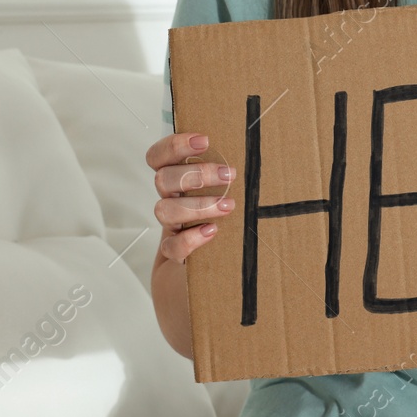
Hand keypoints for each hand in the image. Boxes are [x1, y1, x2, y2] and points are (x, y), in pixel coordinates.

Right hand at [145, 132, 237, 263]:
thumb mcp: (222, 191)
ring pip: (164, 210)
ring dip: (197, 205)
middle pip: (163, 179)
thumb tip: (257, 152)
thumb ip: (226, 173)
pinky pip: (172, 246)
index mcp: (177, 180)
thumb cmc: (219, 220)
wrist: (201, 274)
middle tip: (229, 175)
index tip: (204, 141)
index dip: (175, 145)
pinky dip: (190, 239)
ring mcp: (170, 227)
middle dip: (197, 175)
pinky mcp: (173, 255)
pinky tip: (211, 232)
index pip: (159, 156)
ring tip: (228, 206)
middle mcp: (170, 200)